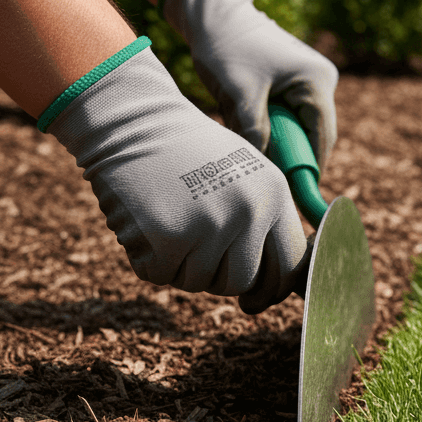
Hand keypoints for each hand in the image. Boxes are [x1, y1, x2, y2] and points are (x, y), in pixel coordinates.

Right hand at [45, 41, 307, 313]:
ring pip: (200, 282)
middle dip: (218, 275)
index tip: (255, 300)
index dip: (270, 290)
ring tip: (170, 219)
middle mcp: (250, 212)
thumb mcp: (245, 175)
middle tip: (195, 245)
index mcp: (275, 195)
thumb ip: (266, 221)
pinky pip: (162, 276)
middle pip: (241, 282)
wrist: (133, 122)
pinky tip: (147, 221)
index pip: (288, 266)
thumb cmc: (190, 153)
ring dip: (181, 263)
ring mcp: (210, 226)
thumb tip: (280, 287)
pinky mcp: (168, 239)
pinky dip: (150, 258)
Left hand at [163, 0, 337, 166]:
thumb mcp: (239, 94)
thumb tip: (263, 169)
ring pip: (299, 125)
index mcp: (316, 81)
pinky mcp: (294, 81)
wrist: (210, 10)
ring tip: (256, 149)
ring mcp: (309, 80)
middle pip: (313, 133)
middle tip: (272, 178)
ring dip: (279, 140)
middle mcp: (321, 80)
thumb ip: (254, 132)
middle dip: (292, 154)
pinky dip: (271, 126)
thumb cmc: (226, 45)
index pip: (321, 137)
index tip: (294, 193)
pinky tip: (251, 129)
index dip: (308, 166)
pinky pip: (288, 114)